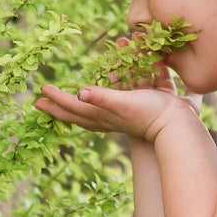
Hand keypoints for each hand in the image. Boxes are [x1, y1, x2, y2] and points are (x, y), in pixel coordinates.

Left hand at [34, 66, 191, 143]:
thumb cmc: (150, 113)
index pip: (73, 106)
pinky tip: (95, 101)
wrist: (176, 126)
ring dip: (73, 106)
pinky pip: (105, 109)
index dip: (56, 99)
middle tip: (40, 102)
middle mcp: (106, 118)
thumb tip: (80, 91)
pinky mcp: (128, 114)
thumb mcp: (125, 102)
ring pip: (88, 113)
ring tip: (62, 101)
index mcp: (101, 114)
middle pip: (76, 113)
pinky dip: (96, 103)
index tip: (40, 90)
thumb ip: (102, 96)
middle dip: (58, 107)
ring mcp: (116, 118)